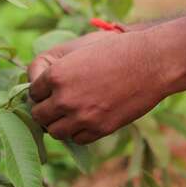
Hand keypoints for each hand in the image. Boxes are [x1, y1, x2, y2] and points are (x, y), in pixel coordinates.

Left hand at [29, 31, 168, 144]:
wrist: (153, 62)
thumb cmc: (116, 49)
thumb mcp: (79, 47)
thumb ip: (54, 64)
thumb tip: (36, 81)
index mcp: (56, 75)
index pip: (32, 92)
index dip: (42, 90)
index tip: (51, 88)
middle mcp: (65, 98)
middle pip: (38, 115)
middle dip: (46, 109)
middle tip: (57, 104)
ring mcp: (82, 117)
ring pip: (54, 131)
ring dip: (59, 123)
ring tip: (69, 114)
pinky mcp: (100, 129)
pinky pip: (77, 139)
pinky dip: (78, 131)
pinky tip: (86, 119)